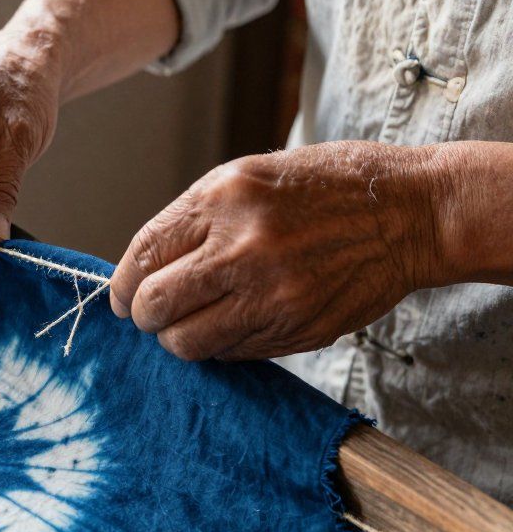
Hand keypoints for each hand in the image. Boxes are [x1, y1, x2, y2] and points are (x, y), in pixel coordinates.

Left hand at [109, 141, 444, 360]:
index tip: (122, 297)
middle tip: (151, 314)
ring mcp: (271, 295)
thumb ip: (194, 220)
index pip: (143, 255)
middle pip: (155, 306)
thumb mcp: (248, 177)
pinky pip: (232, 354)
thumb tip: (145, 270)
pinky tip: (236, 323)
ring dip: (178, 338)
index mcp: (223, 198)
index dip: (122, 285)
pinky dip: (221, 346)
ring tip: (192, 322)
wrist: (408, 213)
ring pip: (188, 342)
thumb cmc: (324, 188)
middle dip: (144, 315)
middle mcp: (242, 248)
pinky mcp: (296, 330)